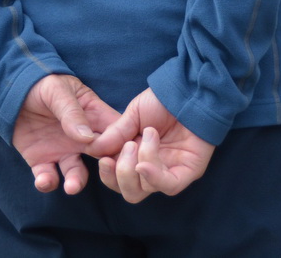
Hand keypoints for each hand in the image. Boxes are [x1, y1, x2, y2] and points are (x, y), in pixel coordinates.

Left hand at [12, 73, 119, 195]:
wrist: (12, 91)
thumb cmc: (43, 84)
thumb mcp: (59, 91)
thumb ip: (72, 113)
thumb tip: (88, 137)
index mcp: (93, 116)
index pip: (115, 132)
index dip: (121, 144)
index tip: (124, 155)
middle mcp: (82, 138)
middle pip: (103, 157)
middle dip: (107, 170)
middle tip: (107, 175)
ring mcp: (63, 150)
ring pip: (77, 173)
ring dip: (76, 182)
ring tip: (71, 186)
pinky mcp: (42, 160)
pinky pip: (48, 177)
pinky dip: (47, 182)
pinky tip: (44, 180)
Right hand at [93, 89, 215, 202]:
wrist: (189, 88)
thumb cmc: (163, 100)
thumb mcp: (133, 115)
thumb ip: (115, 134)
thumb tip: (91, 150)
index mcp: (137, 157)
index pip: (117, 180)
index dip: (108, 174)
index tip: (103, 158)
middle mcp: (153, 169)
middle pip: (130, 192)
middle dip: (120, 174)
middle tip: (127, 146)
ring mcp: (170, 171)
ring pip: (144, 190)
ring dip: (135, 165)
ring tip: (143, 138)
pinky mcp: (188, 171)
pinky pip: (168, 186)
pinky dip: (153, 177)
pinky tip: (143, 164)